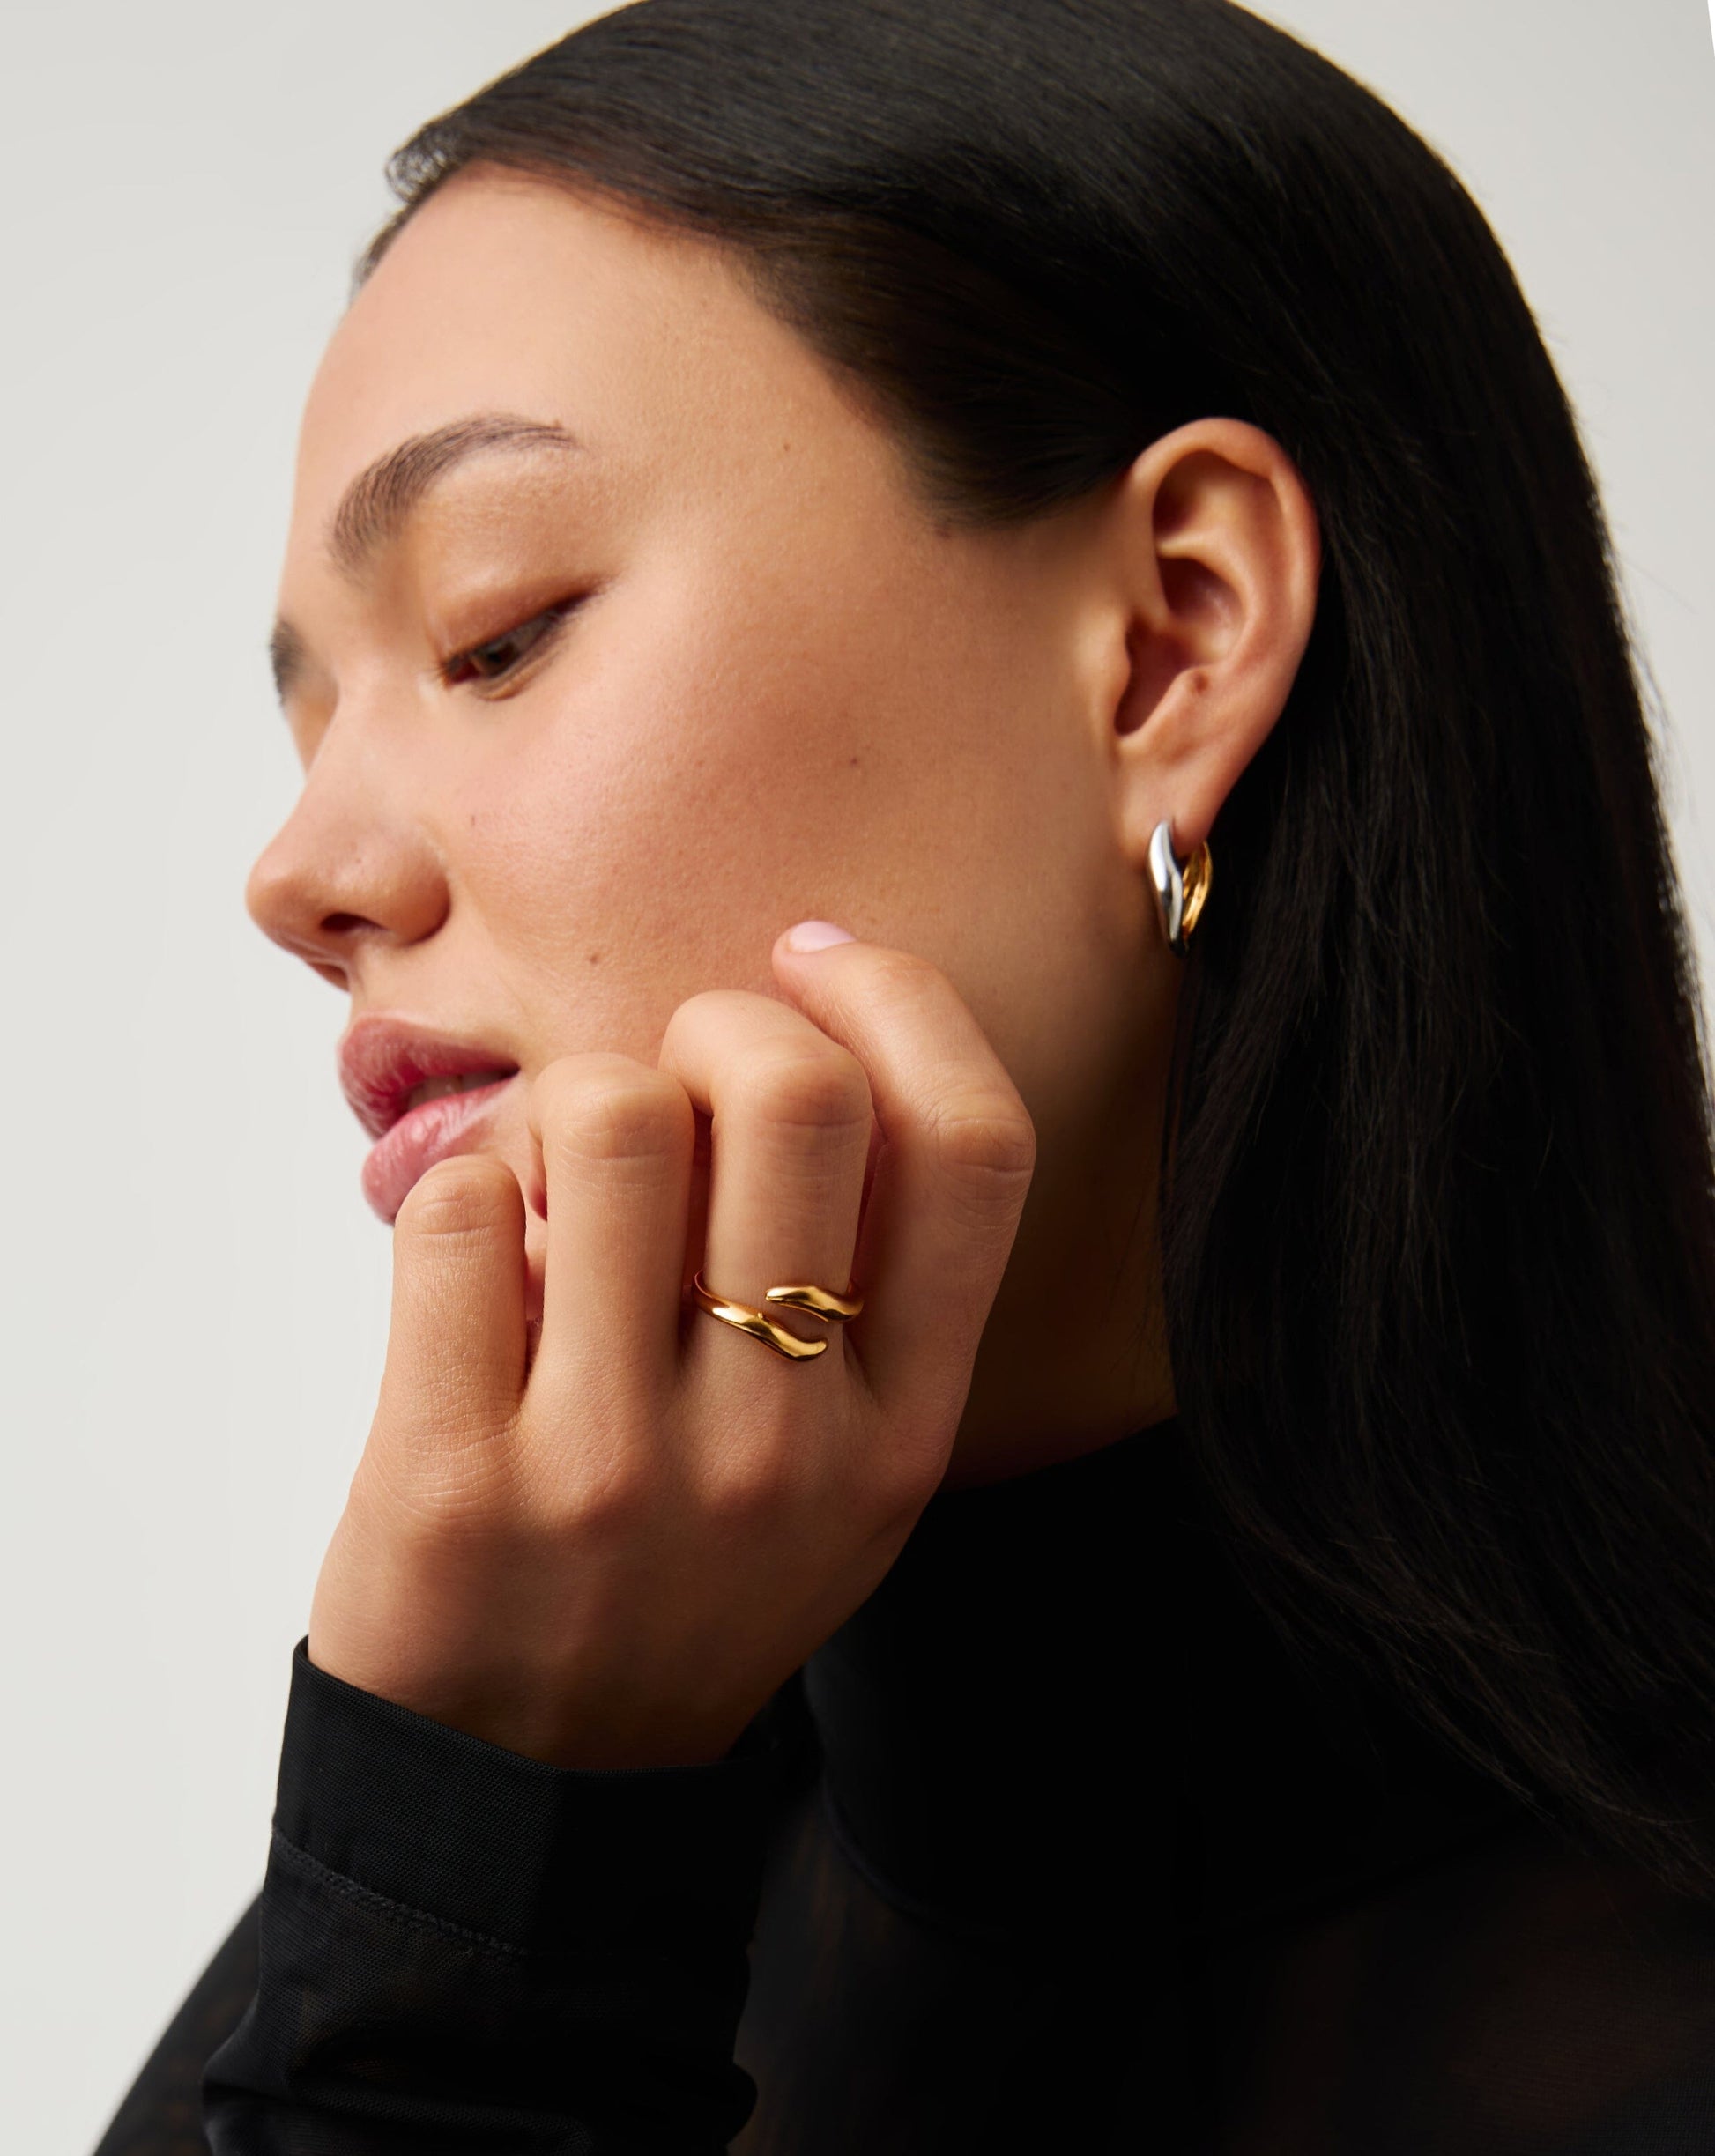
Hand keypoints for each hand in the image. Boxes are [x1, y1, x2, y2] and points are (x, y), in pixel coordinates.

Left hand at [306, 929, 1036, 1768]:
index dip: (903, 1002)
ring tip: (563, 1182)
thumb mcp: (849, 1480)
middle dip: (720, 1018)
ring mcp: (621, 1467)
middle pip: (796, 1094)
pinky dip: (458, 1190)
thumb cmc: (693, 1586)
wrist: (537, 1797)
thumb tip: (801, 1033)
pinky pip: (457, 1207)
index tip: (817, 962)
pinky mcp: (456, 1480)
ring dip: (574, 1103)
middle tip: (673, 1065)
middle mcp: (788, 1443)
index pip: (974, 1144)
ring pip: (610, 1119)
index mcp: (904, 1428)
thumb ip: (870, 1294)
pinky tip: (478, 1262)